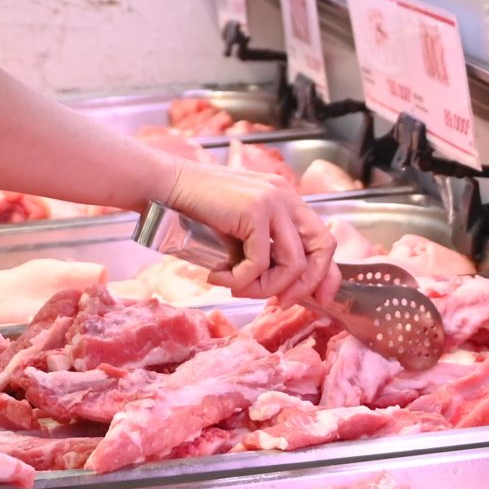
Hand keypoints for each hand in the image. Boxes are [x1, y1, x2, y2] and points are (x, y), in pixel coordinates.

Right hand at [155, 157, 338, 303]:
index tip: (318, 300)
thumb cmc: (191, 210)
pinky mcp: (254, 210)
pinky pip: (260, 263)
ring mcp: (272, 201)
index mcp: (285, 198)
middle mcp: (285, 196)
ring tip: (235, 286)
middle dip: (306, 284)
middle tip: (281, 302)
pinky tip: (217, 276)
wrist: (163, 186)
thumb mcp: (238, 229)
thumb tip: (281, 287)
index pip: (323, 240)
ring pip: (292, 263)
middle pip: (322, 249)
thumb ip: (262, 247)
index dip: (325, 274)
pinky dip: (239, 279)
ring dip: (264, 287)